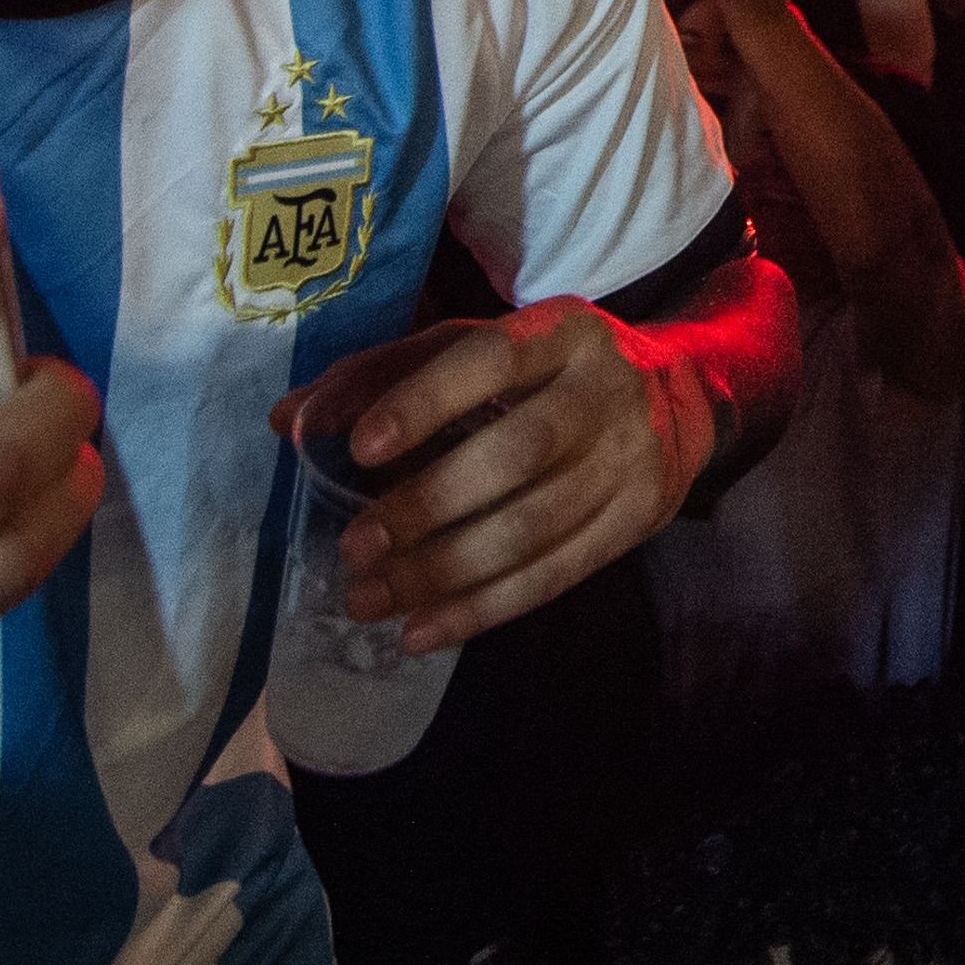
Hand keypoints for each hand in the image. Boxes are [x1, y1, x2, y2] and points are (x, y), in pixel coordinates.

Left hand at [309, 304, 715, 650]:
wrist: (680, 398)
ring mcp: (630, 461)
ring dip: (445, 573)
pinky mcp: (637, 522)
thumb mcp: (476, 348)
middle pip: (517, 455)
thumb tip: (285, 419)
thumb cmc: (545, 371)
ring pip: (534, 528)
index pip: (491, 361)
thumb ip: (382, 374)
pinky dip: (482, 610)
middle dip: (429, 506)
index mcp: (561, 332)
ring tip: (369, 601)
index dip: (425, 403)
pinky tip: (422, 631)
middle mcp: (605, 391)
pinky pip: (554, 577)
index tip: (359, 449)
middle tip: (355, 549)